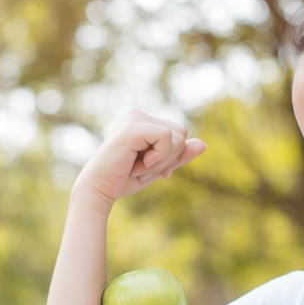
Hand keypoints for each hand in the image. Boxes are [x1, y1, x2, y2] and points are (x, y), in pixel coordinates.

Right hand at [72, 110, 206, 210]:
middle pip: (181, 133)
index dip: (173, 156)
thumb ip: (179, 156)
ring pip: (177, 137)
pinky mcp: (134, 126)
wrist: (99, 190)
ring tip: (136, 166)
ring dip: (161, 161)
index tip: (150, 168)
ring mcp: (135, 118)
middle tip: (142, 167)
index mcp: (143, 121)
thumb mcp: (159, 167)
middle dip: (169, 158)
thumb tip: (204, 144)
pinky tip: (136, 163)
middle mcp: (138, 114)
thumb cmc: (124, 179)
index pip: (179, 134)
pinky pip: (167, 138)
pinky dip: (158, 158)